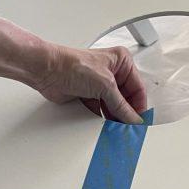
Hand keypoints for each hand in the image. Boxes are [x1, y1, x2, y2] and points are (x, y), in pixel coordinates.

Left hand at [33, 43, 147, 124]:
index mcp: (121, 61)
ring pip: (114, 105)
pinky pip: (102, 110)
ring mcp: (100, 84)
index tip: (140, 121)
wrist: (48, 71)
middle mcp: (112, 71)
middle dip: (126, 112)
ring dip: (115, 116)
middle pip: (126, 98)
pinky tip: (106, 125)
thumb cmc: (73, 65)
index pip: (137, 87)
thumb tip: (133, 118)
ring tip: (118, 127)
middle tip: (129, 127)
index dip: (139, 105)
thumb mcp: (105, 85)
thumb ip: (121, 105)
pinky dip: (104, 118)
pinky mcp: (90, 95)